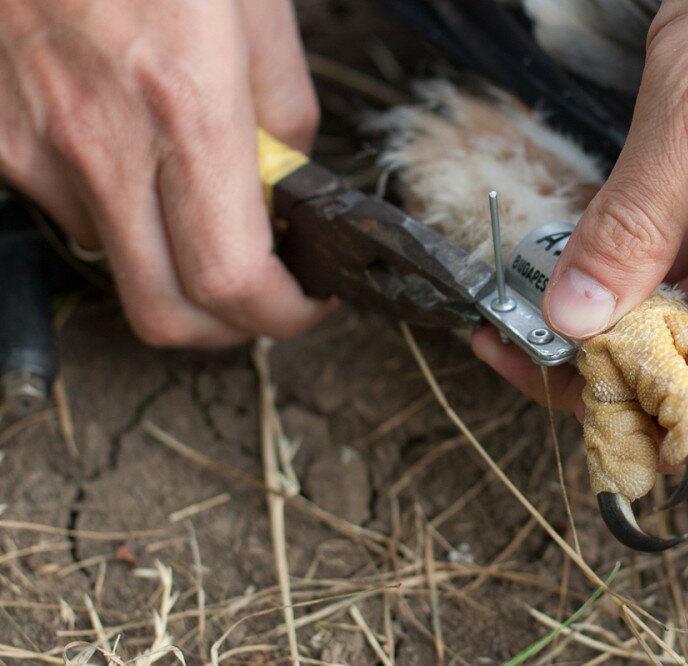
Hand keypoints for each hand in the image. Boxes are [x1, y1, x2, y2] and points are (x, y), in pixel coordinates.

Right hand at [0, 0, 331, 346]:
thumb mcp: (256, 5)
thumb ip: (283, 107)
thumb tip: (288, 173)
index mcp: (189, 107)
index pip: (234, 280)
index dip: (280, 316)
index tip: (305, 302)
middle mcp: (104, 142)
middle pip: (166, 313)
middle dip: (228, 327)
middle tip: (263, 294)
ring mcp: (38, 144)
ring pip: (119, 264)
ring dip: (170, 261)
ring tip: (197, 200)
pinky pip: (68, 209)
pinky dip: (117, 209)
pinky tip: (136, 159)